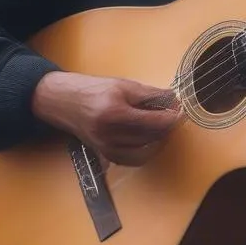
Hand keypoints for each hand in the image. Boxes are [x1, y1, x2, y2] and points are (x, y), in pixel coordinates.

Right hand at [32, 71, 182, 166]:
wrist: (63, 101)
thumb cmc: (92, 89)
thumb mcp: (123, 85)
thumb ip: (149, 94)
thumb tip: (173, 100)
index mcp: (114, 112)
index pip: (153, 121)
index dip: (172, 117)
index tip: (182, 111)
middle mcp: (109, 134)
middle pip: (151, 136)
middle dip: (167, 127)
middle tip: (175, 115)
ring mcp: (106, 147)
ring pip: (144, 150)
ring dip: (159, 139)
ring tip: (163, 126)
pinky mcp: (104, 154)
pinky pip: (132, 159)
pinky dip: (145, 151)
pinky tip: (151, 140)